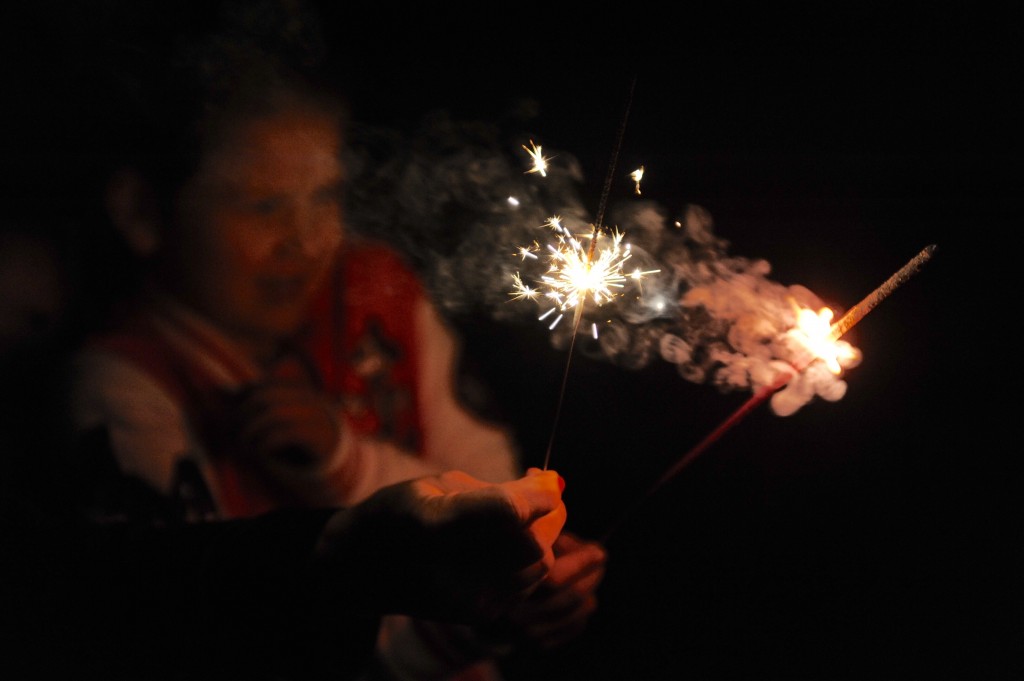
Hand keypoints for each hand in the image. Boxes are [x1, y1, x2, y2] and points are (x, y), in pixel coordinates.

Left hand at [230, 376, 339, 469]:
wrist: (340, 467)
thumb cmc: (302, 445)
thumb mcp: (282, 424)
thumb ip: (257, 410)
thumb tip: (221, 393)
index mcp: (302, 393)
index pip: (264, 386)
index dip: (243, 399)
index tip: (233, 417)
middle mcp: (310, 401)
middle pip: (266, 399)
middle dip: (243, 416)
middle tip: (234, 433)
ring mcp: (317, 419)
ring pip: (274, 415)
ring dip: (252, 431)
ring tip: (245, 445)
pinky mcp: (319, 439)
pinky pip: (286, 434)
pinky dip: (266, 443)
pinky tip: (261, 452)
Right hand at [312, 468, 565, 623]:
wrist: (365, 566)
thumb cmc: (404, 512)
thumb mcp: (441, 484)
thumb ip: (499, 489)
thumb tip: (553, 484)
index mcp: (435, 521)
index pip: (508, 511)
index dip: (538, 496)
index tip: (549, 480)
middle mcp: (450, 567)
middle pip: (533, 540)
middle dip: (547, 514)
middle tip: (540, 492)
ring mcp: (466, 597)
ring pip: (539, 564)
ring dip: (540, 536)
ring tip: (520, 516)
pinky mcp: (478, 614)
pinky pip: (528, 582)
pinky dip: (528, 558)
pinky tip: (507, 541)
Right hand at [484, 531, 606, 650]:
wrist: (472, 601)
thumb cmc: (500, 559)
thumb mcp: (516, 541)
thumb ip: (543, 539)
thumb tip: (584, 546)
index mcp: (506, 587)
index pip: (556, 578)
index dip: (582, 562)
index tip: (598, 551)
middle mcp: (517, 617)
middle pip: (573, 595)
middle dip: (592, 573)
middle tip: (598, 557)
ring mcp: (528, 635)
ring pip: (579, 611)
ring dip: (589, 589)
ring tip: (585, 574)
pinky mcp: (537, 645)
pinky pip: (576, 625)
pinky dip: (582, 608)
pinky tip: (576, 594)